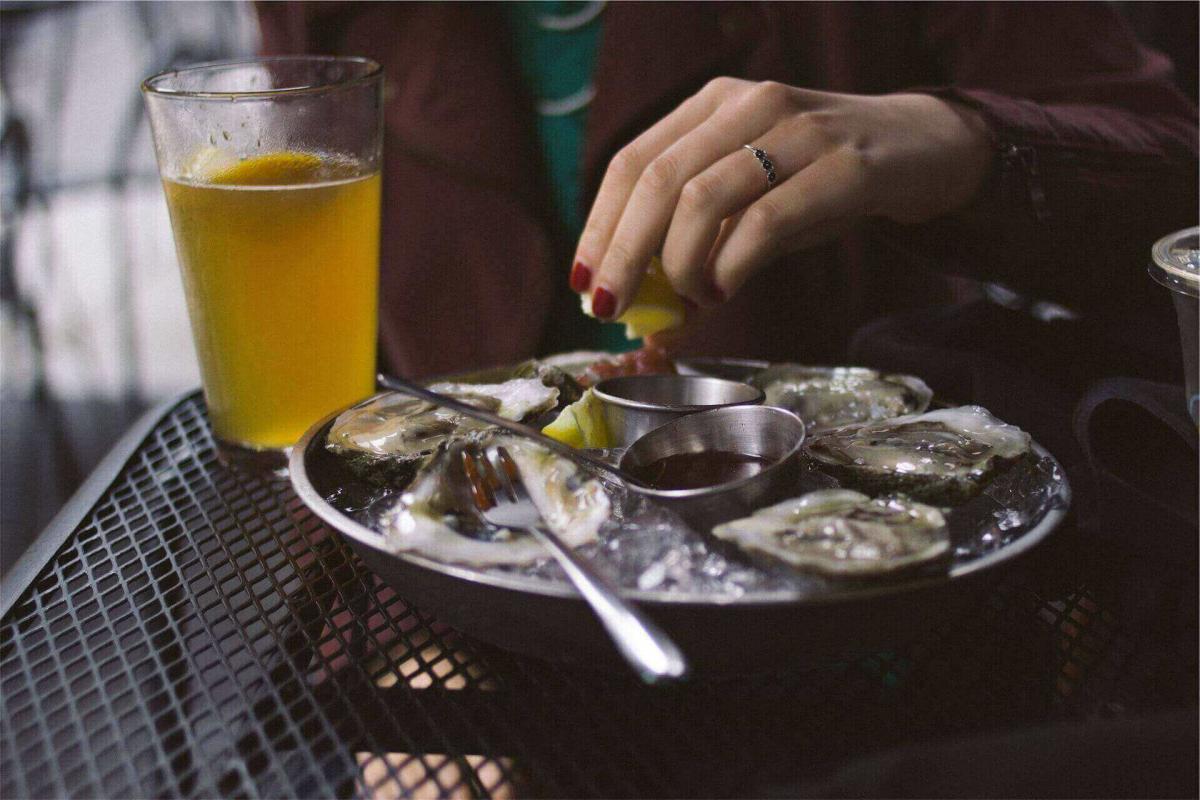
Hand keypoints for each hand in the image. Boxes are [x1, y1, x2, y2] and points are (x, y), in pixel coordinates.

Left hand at [569, 78, 991, 317]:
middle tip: (612, 308)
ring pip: (702, 199)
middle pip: (656, 181)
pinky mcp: (844, 166)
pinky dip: (731, 267)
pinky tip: (727, 287)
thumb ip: (701, 251)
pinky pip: (764, 222)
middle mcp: (749, 104)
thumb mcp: (752, 205)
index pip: (631, 162)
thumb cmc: (821, 182)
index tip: (583, 282)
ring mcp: (798, 130)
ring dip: (680, 266)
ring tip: (691, 299)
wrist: (922, 149)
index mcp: (712, 104)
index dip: (599, 226)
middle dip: (623, 255)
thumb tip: (651, 324)